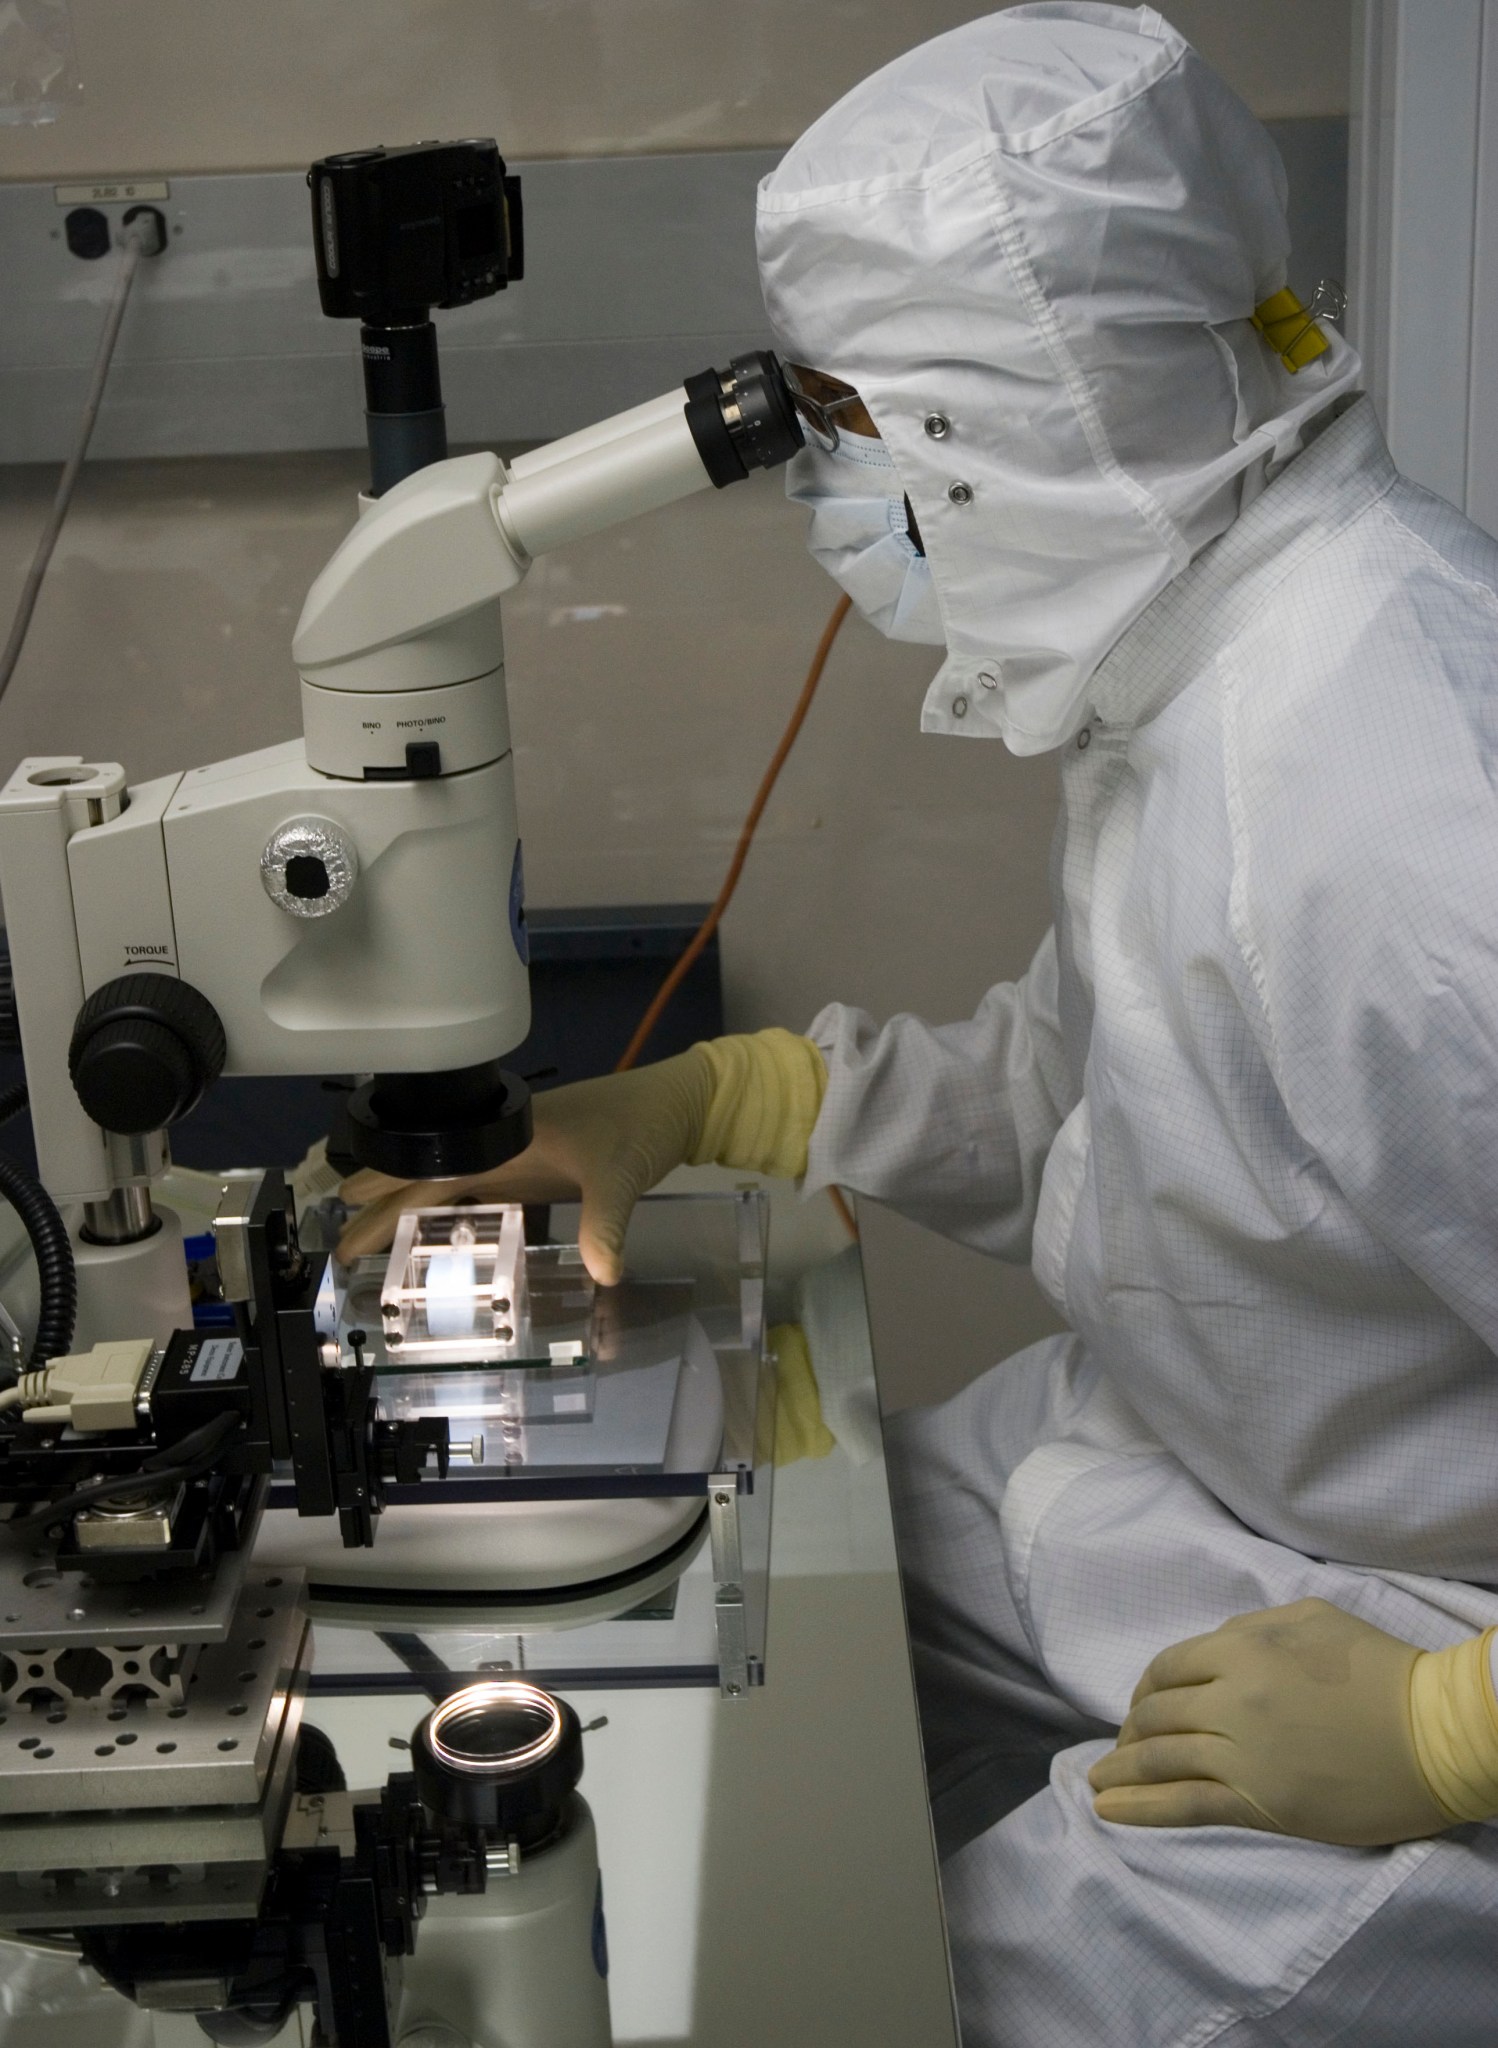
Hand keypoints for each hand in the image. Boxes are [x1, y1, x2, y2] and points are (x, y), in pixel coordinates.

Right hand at [335, 1050, 714, 1285]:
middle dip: (381, 1206)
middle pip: (426, 1176)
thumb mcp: (623, 1174)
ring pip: (446, 1185)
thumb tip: (603, 1274)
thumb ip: (607, 1223)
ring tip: (369, 1242)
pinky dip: (449, 1215)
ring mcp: (514, 1159)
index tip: (345, 1208)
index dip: (387, 1188)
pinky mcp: (533, 1170)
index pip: (431, 1164)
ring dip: (408, 1210)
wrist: (675, 1106)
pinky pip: (478, 1194)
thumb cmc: (642, 1124)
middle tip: (340, 1244)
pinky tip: (435, 1237)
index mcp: (505, 1137)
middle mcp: (499, 1146)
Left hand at [1088, 1597, 1452, 1846]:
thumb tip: (1214, 1646)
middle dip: (1131, 1731)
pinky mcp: (1260, 1802)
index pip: (1167, 1668)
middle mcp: (1231, 1697)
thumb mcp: (1312, 1619)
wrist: (1437, 1735)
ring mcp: (1242, 1753)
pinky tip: (1108, 1810)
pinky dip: (1139, 1808)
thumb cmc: (1383, 1671)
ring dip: (1120, 1769)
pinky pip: (1184, 1804)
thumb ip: (1252, 1627)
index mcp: (1241, 1647)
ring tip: (1098, 1780)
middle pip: (1157, 1714)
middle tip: (1124, 1746)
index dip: (1146, 1689)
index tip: (1141, 1707)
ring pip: (1160, 1759)